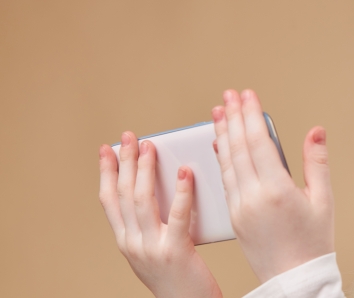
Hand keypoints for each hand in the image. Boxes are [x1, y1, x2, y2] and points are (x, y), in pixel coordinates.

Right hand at [98, 133, 221, 297]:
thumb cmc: (179, 278)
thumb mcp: (154, 250)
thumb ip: (153, 223)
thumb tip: (162, 184)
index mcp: (126, 242)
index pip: (109, 201)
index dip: (106, 173)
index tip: (106, 148)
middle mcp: (132, 245)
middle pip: (123, 195)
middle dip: (125, 162)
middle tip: (130, 136)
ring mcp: (151, 249)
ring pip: (143, 201)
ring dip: (145, 169)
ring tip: (151, 146)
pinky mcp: (175, 252)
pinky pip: (177, 215)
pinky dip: (181, 190)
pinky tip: (185, 171)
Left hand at [212, 89, 333, 282]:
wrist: (294, 279)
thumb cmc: (313, 242)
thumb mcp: (323, 200)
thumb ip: (317, 162)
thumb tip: (316, 131)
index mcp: (277, 190)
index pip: (259, 142)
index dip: (251, 116)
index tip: (247, 95)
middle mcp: (254, 197)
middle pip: (239, 148)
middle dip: (234, 118)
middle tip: (229, 95)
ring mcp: (240, 208)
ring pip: (227, 163)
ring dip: (222, 134)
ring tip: (219, 112)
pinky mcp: (233, 217)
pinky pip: (224, 181)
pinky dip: (221, 158)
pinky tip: (219, 144)